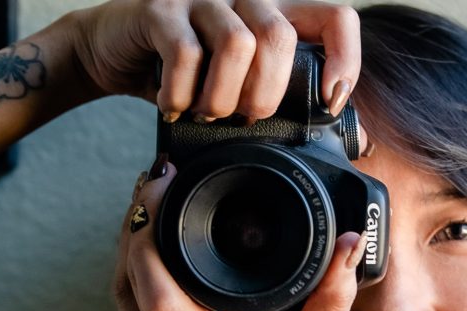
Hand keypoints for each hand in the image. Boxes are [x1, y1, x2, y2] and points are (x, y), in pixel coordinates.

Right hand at [67, 0, 361, 120]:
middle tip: (244, 117)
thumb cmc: (183, 73)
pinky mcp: (161, 9)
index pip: (334, 18)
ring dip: (223, 96)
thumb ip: (287, 101)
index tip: (329, 100)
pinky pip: (185, 53)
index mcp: (274, 13)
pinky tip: (173, 107)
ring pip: (238, 44)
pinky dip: (181, 94)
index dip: (344, 59)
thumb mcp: (241, 87)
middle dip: (266, 93)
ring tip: (207, 113)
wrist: (111, 51)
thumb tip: (354, 141)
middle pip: (280, 36)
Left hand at [113, 164, 365, 310]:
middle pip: (129, 290)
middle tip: (154, 185)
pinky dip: (134, 283)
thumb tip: (347, 239)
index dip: (148, 243)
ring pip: (121, 304)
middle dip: (135, 231)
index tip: (161, 193)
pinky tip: (149, 253)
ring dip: (128, 253)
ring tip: (148, 208)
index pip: (161, 300)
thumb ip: (333, 292)